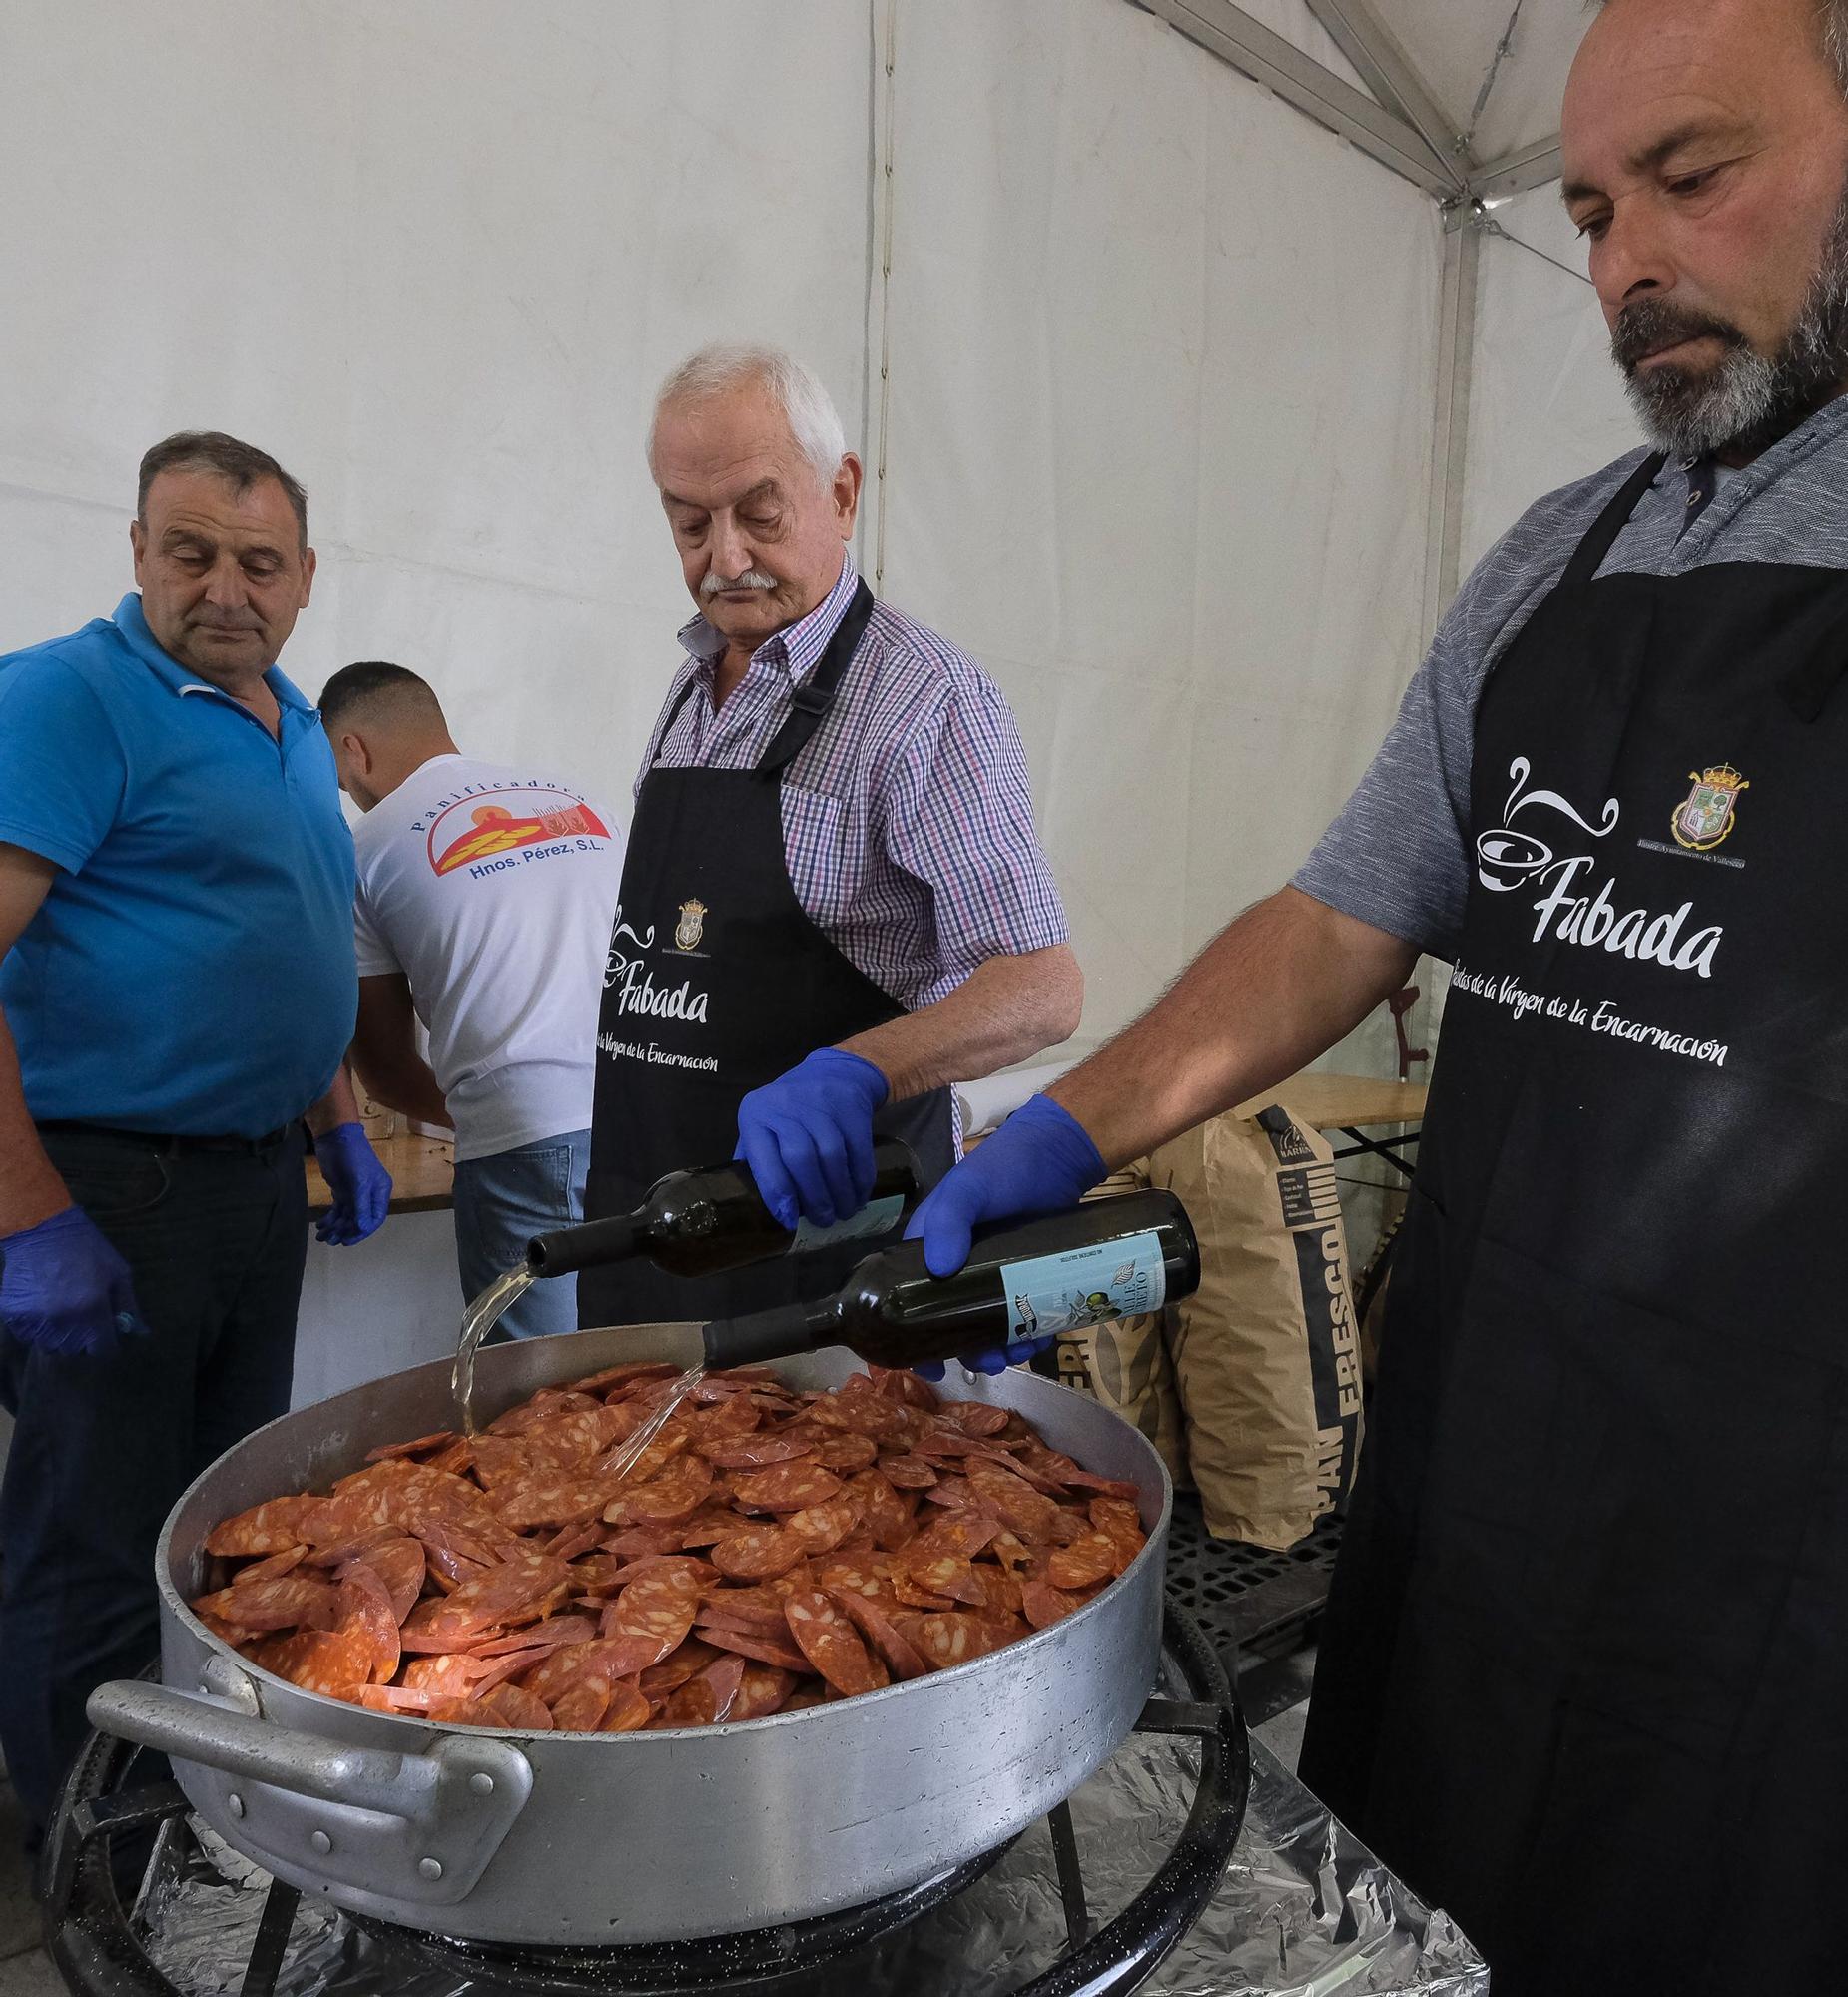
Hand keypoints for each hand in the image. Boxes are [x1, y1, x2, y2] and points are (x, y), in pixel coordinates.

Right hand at [0, 1207, 147, 1357]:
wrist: (43, 1231)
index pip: (101, 1350)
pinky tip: (42, 1307)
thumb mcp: (118, 1272)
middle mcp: (63, 1320)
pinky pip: (27, 1335)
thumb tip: (140, 1332)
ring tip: (61, 1310)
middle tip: (81, 1315)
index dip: (105, 1343)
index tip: (104, 1333)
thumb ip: (128, 1305)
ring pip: (50, 1345)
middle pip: (74, 1350)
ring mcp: (36, 1319)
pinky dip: (36, 1327)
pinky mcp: (14, 1315)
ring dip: (58, 1334)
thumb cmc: (87, 1249)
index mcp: (92, 1310)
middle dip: (82, 1338)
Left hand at [313, 1123, 392, 1244]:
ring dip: (335, 1227)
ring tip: (322, 1236)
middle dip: (345, 1231)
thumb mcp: (359, 1181)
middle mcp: (369, 1195)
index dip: (362, 1232)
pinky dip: (330, 1218)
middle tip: (330, 1240)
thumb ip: (361, 1206)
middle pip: (359, 1220)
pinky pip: (337, 1209)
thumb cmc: (353, 1156)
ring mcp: (355, 1193)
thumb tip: (363, 1228)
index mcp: (380, 1192)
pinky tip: (321, 1225)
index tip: (347, 1241)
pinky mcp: (342, 1190)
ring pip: (347, 1216)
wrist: (335, 1137)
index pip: (375, 1219)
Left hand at [735, 1048, 888, 1230]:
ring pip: (831, 1156)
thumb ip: (755, 1160)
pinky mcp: (851, 1108)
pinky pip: (858, 1151)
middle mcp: (785, 1105)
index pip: (764, 1160)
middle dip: (813, 1197)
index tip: (789, 1221)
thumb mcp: (762, 1125)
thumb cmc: (789, 1111)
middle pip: (800, 1158)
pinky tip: (858, 1195)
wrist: (832, 1074)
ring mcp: (820, 1104)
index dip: (778, 1194)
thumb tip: (752, 1207)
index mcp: (755, 1115)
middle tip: (823, 1221)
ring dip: (839, 1192)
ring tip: (842, 1212)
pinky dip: (860, 1179)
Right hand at [906, 1093, 1106, 1377]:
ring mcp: (992, 1276)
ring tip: (1019, 1350)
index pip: (906, 1297)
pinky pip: (1021, 1315)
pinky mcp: (1025, 1279)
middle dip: (966, 1349)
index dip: (910, 1334)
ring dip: (1000, 1347)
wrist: (1058, 1158)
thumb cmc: (1003, 1169)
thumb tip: (940, 1268)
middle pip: (950, 1322)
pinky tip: (1040, 1338)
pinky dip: (1028, 1332)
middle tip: (988, 1361)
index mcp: (927, 1248)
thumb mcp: (969, 1188)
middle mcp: (955, 1266)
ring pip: (988, 1325)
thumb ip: (949, 1219)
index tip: (924, 1364)